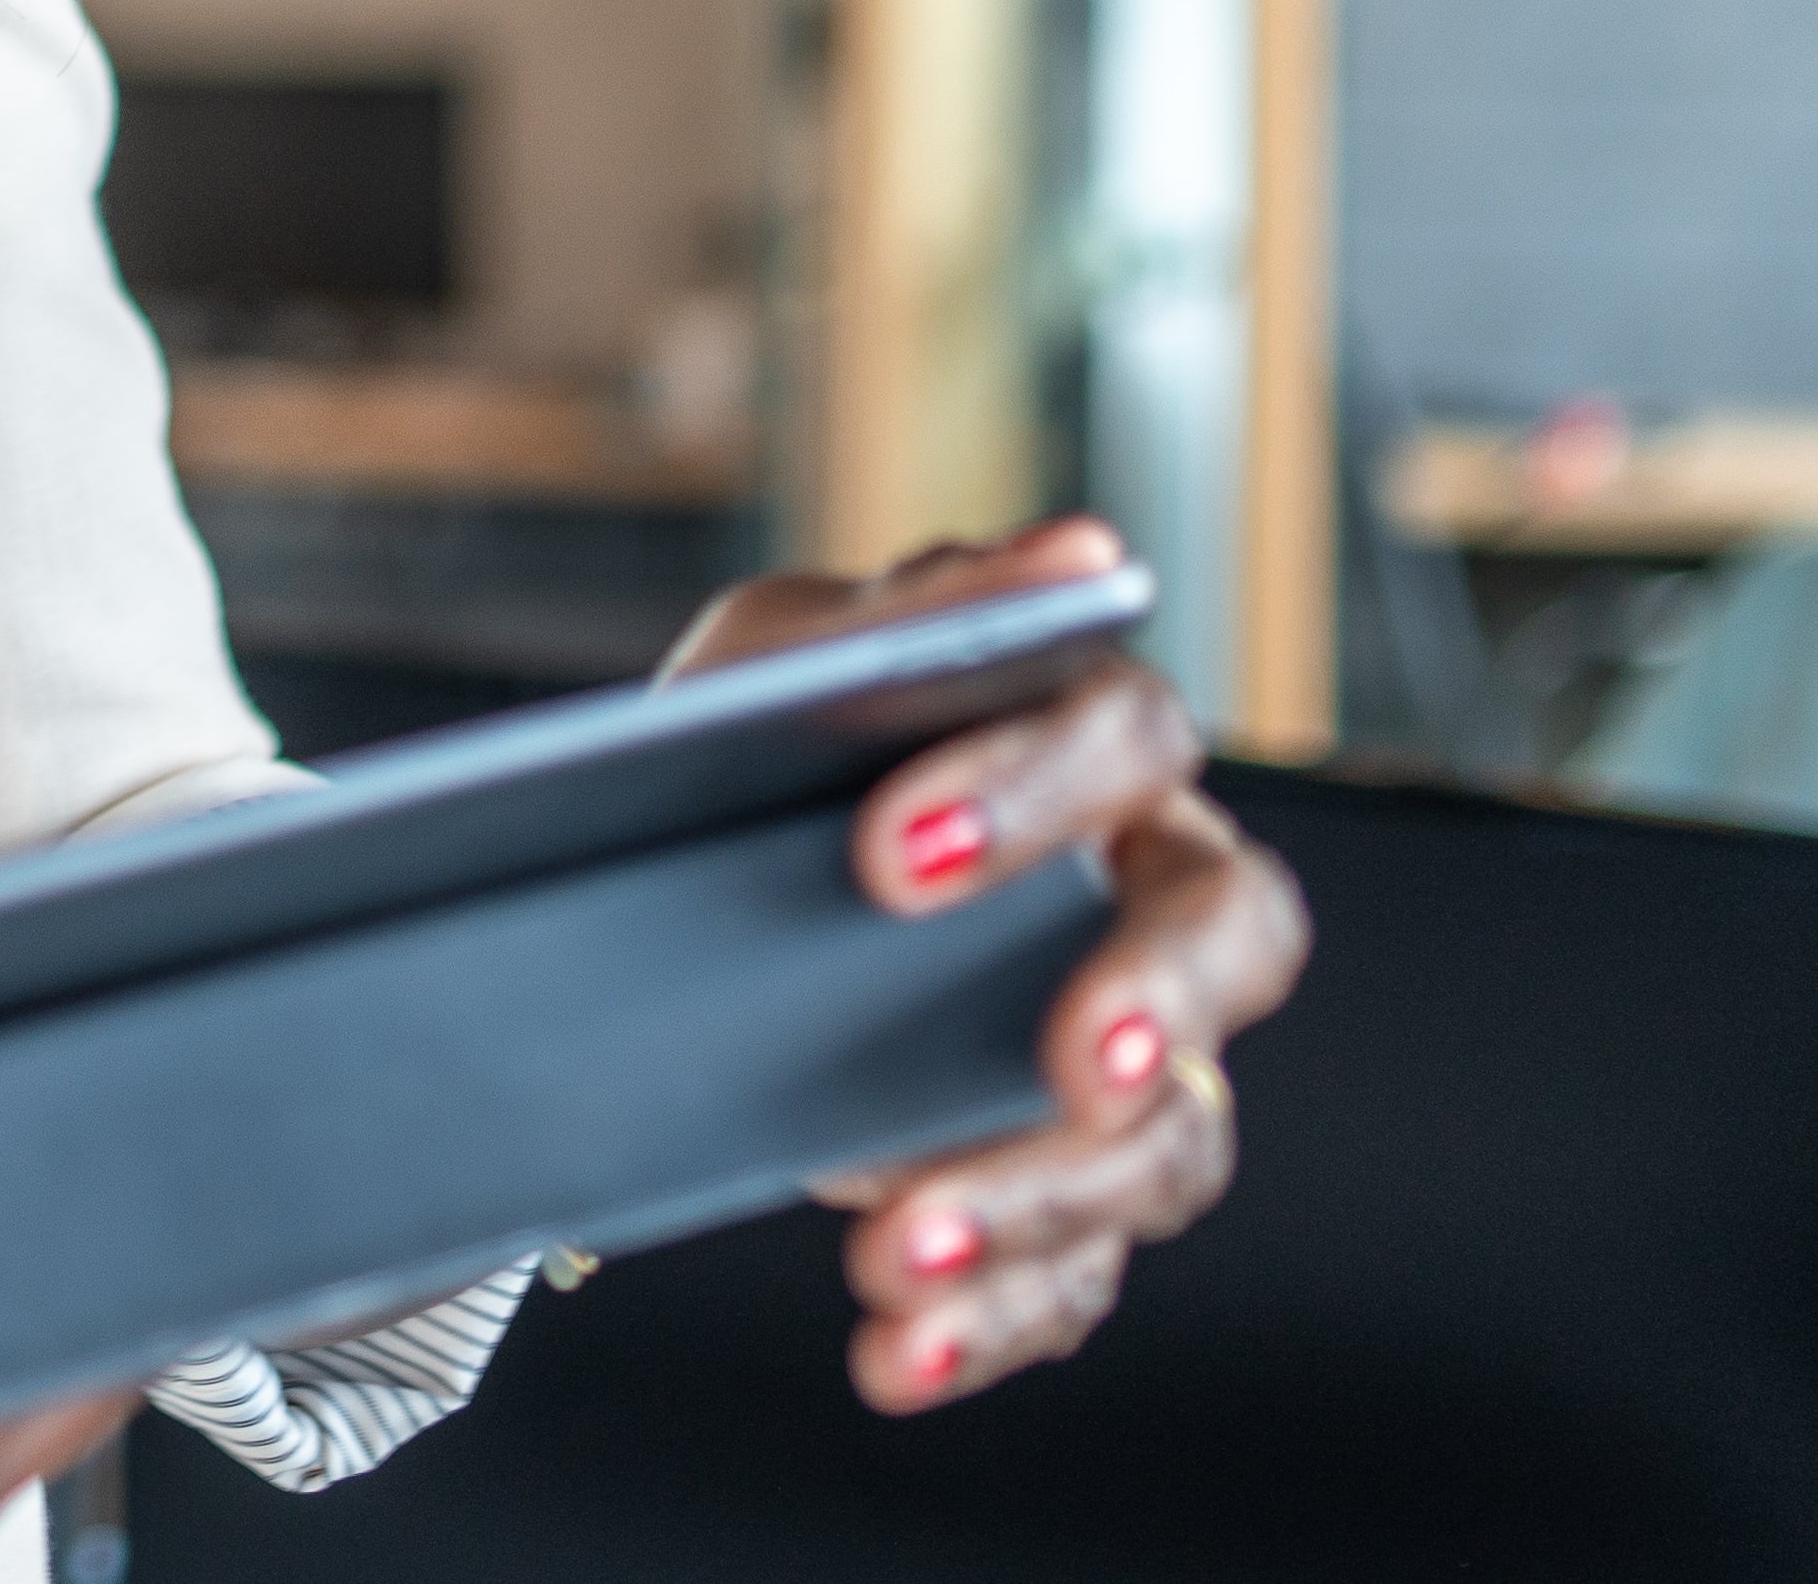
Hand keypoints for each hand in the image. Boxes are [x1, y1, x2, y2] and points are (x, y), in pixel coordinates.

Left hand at [659, 516, 1313, 1415]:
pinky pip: (1076, 1274)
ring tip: (895, 1243)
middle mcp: (1150, 903)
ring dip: (1041, 1198)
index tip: (888, 851)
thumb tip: (1081, 554)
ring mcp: (1126, 1062)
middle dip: (1157, 1003)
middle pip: (1232, 942)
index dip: (1035, 788)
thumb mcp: (784, 663)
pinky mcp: (1064, 1188)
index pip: (1130, 736)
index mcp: (1096, 750)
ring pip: (1169, 1142)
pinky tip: (893, 1350)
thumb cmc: (766, 751)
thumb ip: (917, 621)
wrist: (672, 897)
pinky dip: (989, 1323)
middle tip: (1069, 1063)